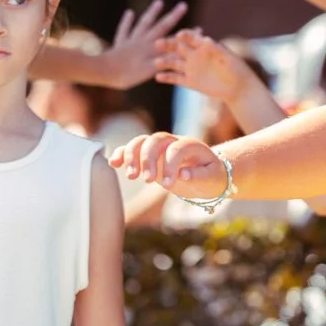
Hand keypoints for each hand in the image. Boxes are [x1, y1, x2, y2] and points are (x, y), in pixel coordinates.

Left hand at [94, 0, 188, 89]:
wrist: (105, 71)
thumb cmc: (128, 74)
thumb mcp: (150, 70)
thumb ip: (165, 60)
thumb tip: (182, 53)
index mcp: (153, 48)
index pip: (174, 39)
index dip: (186, 35)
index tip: (199, 28)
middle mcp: (144, 41)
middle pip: (161, 26)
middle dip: (173, 16)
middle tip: (183, 5)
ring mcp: (132, 40)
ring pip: (144, 23)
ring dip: (152, 13)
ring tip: (159, 1)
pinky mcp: (121, 43)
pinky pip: (125, 29)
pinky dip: (128, 21)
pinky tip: (130, 13)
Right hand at [109, 131, 229, 198]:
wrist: (205, 174)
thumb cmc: (211, 176)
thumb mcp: (212, 178)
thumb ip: (200, 175)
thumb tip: (183, 175)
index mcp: (190, 145)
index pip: (176, 149)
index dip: (170, 165)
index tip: (168, 185)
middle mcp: (173, 142)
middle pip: (155, 140)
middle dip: (148, 159)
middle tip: (147, 180)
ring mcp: (159, 147)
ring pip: (141, 142)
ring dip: (132, 156)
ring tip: (131, 176)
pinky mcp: (148, 155)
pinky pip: (132, 149)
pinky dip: (122, 153)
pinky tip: (113, 163)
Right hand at [157, 29, 255, 102]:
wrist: (237, 88)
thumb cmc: (237, 69)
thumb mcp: (229, 59)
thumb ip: (217, 49)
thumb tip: (207, 40)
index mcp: (204, 46)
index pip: (192, 38)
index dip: (185, 35)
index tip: (178, 35)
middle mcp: (194, 55)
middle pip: (178, 48)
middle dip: (168, 45)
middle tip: (157, 43)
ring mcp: (191, 68)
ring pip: (174, 63)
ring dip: (164, 62)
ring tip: (155, 62)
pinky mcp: (189, 81)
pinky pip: (176, 78)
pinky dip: (167, 78)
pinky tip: (157, 77)